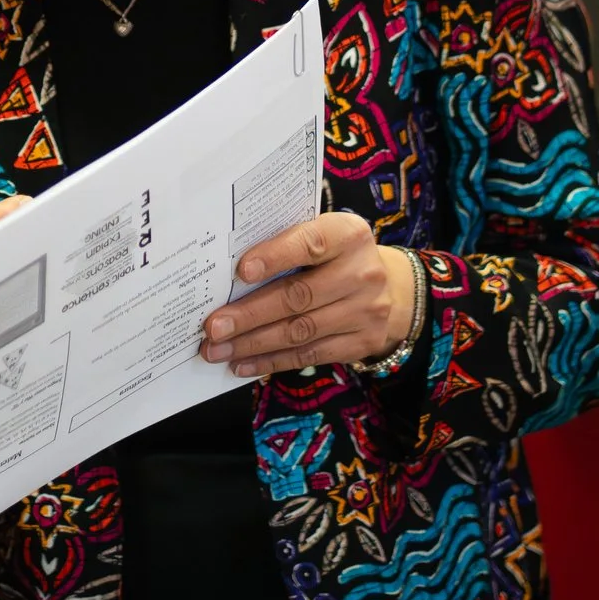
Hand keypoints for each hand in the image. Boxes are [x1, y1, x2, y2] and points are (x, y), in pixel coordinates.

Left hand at [200, 212, 414, 376]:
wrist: (386, 287)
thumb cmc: (333, 257)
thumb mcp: (319, 237)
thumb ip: (284, 245)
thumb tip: (225, 273)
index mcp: (348, 235)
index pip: (310, 244)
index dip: (274, 257)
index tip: (241, 271)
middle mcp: (363, 273)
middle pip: (298, 297)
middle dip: (250, 315)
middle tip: (213, 327)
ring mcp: (367, 311)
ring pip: (300, 332)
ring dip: (253, 344)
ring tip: (217, 350)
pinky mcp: (362, 342)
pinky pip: (309, 356)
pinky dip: (271, 361)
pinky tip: (242, 364)